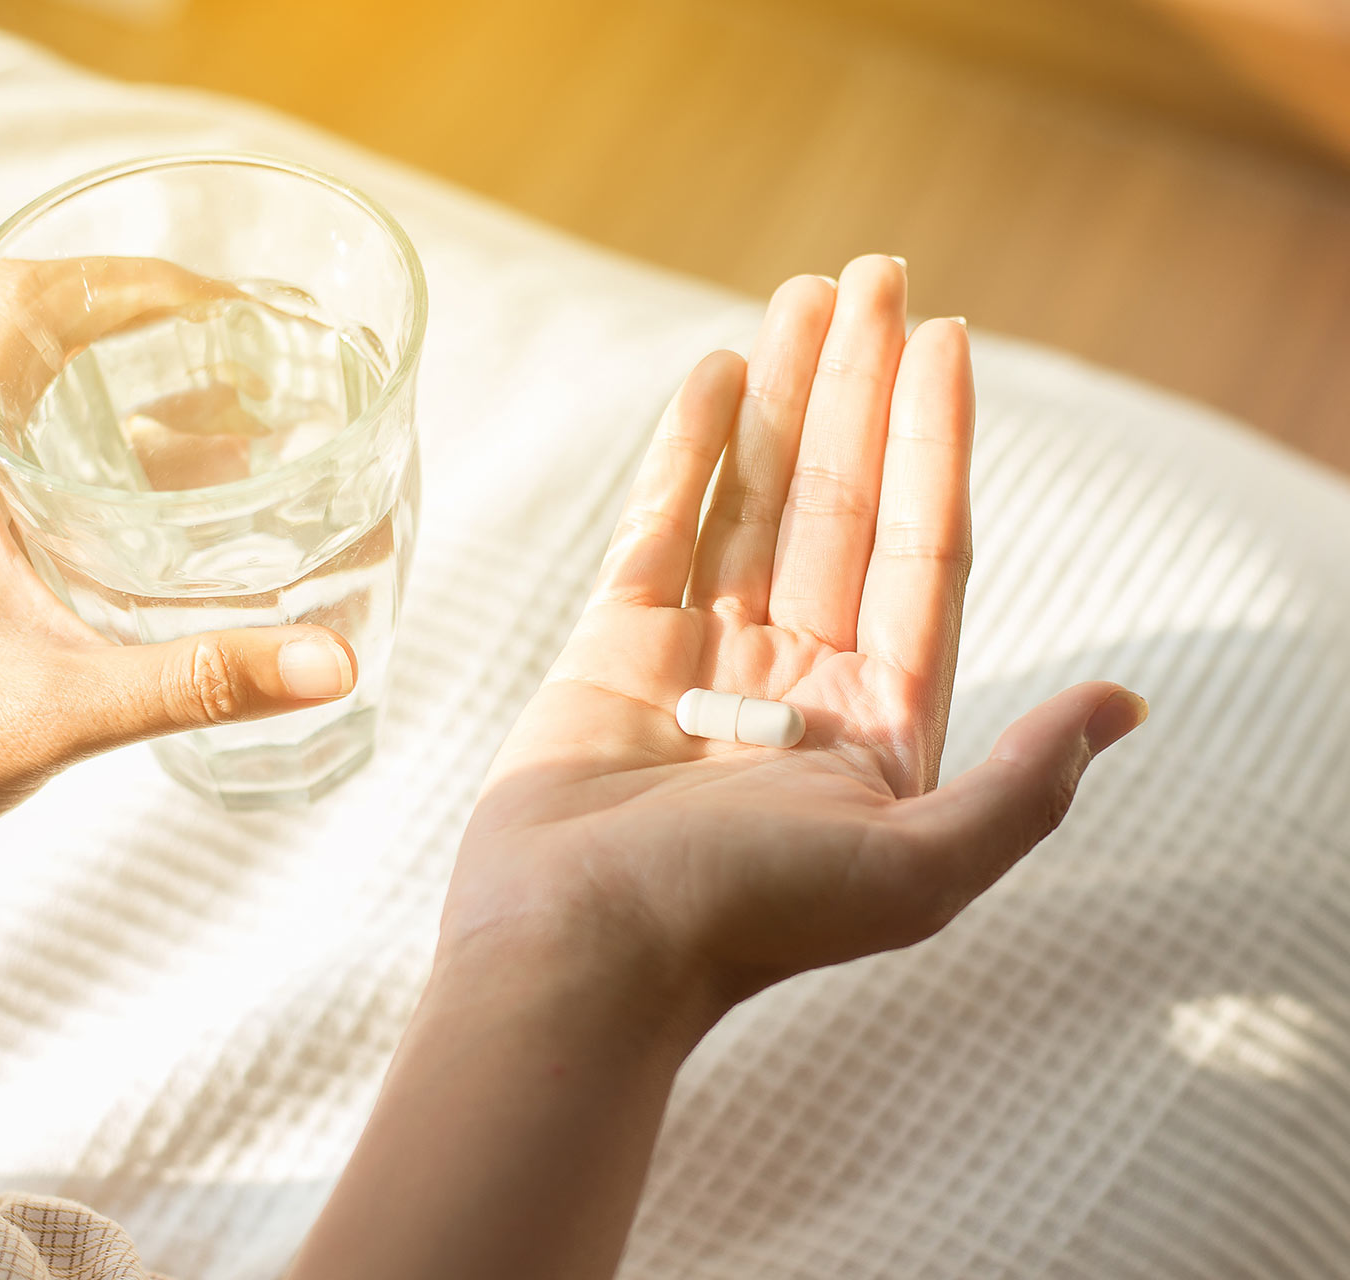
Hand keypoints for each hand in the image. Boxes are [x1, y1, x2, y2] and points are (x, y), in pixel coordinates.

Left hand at [0, 259, 357, 900]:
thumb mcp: (58, 715)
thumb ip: (197, 683)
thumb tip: (332, 661)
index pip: (18, 307)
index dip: (124, 285)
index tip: (221, 310)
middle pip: (50, 348)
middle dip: (165, 341)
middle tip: (263, 366)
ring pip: (57, 419)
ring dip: (153, 409)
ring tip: (256, 424)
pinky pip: (56, 483)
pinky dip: (133, 477)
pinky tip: (203, 520)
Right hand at [445, 256, 1147, 1042]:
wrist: (578, 956)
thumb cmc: (745, 921)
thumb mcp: (920, 868)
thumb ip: (1026, 783)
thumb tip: (1125, 704)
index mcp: (875, 726)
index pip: (920, 552)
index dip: (937, 441)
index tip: (947, 336)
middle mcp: (796, 681)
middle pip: (841, 505)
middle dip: (861, 387)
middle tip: (874, 273)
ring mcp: (700, 660)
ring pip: (752, 502)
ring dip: (784, 397)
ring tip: (804, 293)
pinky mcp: (611, 651)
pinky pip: (656, 530)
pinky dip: (683, 452)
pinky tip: (718, 374)